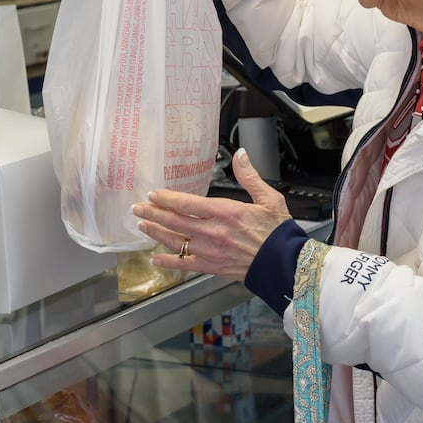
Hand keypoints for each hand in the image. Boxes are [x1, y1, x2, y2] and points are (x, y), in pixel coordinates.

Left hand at [131, 150, 291, 279]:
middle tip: (137, 208)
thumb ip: (250, 176)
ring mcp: (211, 251)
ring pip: (176, 241)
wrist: (285, 264)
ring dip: (156, 233)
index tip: (153, 194)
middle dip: (153, 214)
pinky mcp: (212, 267)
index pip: (187, 204)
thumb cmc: (278, 232)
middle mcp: (214, 232)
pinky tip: (155, 259)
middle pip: (175, 221)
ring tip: (142, 225)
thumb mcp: (268, 198)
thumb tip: (240, 155)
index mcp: (226, 212)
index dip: (166, 198)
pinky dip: (168, 262)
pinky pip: (184, 265)